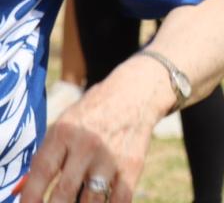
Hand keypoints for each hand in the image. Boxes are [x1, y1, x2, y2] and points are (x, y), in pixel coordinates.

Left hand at [20, 76, 159, 202]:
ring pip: (92, 201)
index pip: (42, 171)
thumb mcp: (63, 126)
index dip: (31, 196)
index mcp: (64, 133)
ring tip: (78, 200)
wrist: (134, 95)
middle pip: (65, 192)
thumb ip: (47, 157)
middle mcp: (87, 145)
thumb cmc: (90, 115)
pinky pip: (119, 199)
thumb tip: (25, 191)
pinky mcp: (132, 165)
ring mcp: (111, 157)